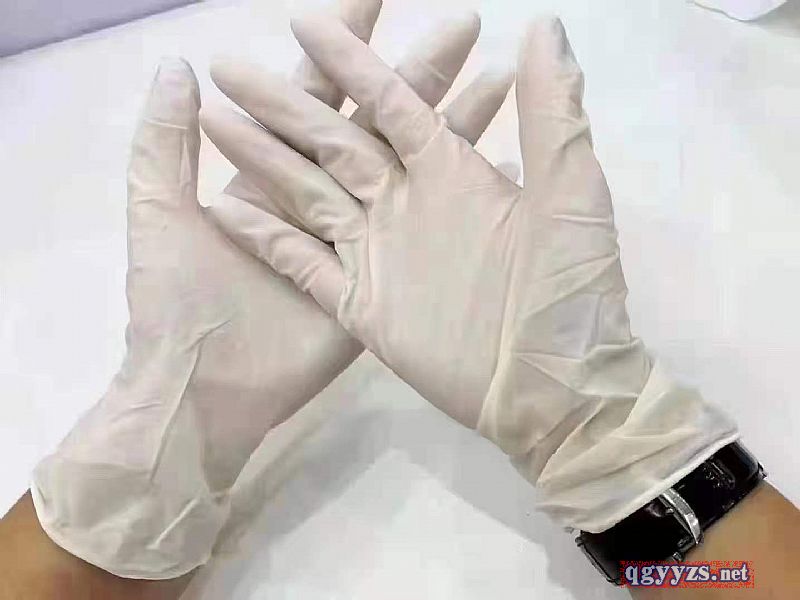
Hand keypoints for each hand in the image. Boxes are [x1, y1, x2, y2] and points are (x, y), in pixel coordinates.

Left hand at [30, 3, 510, 578]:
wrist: (200, 389)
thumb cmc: (175, 300)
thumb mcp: (157, 212)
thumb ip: (163, 141)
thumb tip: (178, 65)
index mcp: (278, 167)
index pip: (321, 90)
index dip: (346, 43)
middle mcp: (330, 196)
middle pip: (379, 119)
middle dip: (420, 68)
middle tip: (465, 25)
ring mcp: (362, 241)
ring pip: (411, 168)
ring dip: (451, 121)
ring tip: (496, 78)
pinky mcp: (380, 285)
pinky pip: (427, 234)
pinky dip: (454, 203)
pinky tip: (495, 166)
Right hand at [203, 13, 737, 532]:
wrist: (553, 389)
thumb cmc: (570, 292)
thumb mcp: (571, 196)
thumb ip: (553, 113)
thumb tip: (541, 26)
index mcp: (449, 170)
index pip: (389, 99)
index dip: (349, 59)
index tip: (304, 22)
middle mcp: (405, 201)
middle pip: (333, 140)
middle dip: (283, 103)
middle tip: (230, 67)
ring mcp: (378, 253)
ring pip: (307, 193)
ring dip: (262, 159)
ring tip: (212, 121)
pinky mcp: (360, 303)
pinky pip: (303, 263)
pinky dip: (265, 239)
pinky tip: (221, 211)